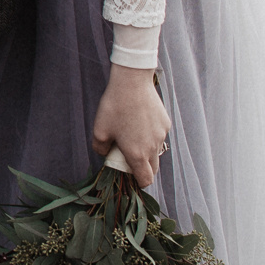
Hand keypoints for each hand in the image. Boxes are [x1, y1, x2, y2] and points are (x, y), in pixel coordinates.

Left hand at [91, 65, 171, 187]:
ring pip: (157, 151)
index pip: (145, 180)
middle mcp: (153, 148)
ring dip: (147, 151)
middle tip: (129, 157)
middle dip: (143, 169)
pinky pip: (159, 136)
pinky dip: (151, 135)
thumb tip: (106, 153)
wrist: (132, 82)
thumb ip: (101, 148)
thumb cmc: (114, 106)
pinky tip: (139, 121)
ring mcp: (161, 135)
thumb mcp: (99, 130)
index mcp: (137, 154)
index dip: (139, 182)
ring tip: (132, 135)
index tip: (130, 175)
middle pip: (153, 169)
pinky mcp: (165, 123)